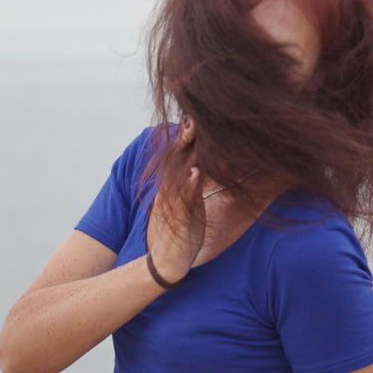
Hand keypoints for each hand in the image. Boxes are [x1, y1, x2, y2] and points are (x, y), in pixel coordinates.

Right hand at [146, 118, 206, 283]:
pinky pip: (182, 200)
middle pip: (179, 156)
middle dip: (187, 133)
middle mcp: (173, 189)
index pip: (183, 153)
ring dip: (185, 151)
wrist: (168, 263)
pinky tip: (194, 172)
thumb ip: (195, 181)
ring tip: (192, 130)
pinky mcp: (178, 220)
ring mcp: (174, 203)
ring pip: (179, 172)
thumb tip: (204, 162)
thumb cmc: (184, 231)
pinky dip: (188, 186)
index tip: (200, 109)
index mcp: (177, 184)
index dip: (190, 132)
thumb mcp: (189, 202)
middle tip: (195, 109)